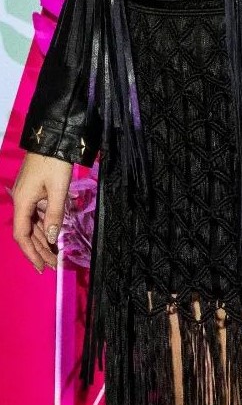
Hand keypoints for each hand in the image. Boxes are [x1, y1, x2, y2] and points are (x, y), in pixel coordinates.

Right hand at [12, 152, 72, 273]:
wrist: (53, 137)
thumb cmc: (55, 163)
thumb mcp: (58, 189)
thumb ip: (54, 215)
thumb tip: (51, 239)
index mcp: (23, 202)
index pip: (22, 235)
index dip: (31, 253)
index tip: (42, 267)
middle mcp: (21, 200)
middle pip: (27, 232)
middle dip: (39, 250)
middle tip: (53, 266)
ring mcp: (27, 195)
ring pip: (32, 223)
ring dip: (42, 239)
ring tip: (54, 255)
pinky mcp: (33, 189)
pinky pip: (37, 213)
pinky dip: (44, 225)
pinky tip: (53, 234)